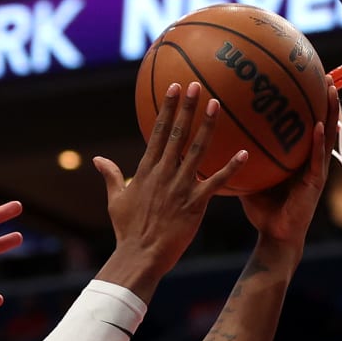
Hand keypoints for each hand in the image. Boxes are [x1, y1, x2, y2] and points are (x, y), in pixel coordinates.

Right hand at [94, 83, 245, 273]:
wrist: (140, 256)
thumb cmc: (127, 231)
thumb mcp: (116, 200)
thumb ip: (110, 176)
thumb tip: (97, 159)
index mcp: (146, 171)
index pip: (158, 133)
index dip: (167, 109)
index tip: (174, 88)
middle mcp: (164, 174)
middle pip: (178, 134)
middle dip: (187, 108)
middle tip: (196, 84)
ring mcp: (180, 187)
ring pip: (197, 151)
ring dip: (207, 127)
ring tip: (216, 104)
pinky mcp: (195, 204)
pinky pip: (216, 183)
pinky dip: (230, 168)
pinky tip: (244, 153)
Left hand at [239, 79, 338, 250]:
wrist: (275, 237)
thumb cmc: (263, 209)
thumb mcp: (251, 178)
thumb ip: (241, 158)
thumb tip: (217, 140)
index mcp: (298, 157)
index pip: (305, 125)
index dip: (307, 103)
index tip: (304, 78)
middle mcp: (310, 159)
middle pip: (322, 123)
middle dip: (325, 99)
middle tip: (324, 73)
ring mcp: (316, 169)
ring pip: (327, 135)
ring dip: (330, 112)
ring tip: (329, 89)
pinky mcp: (315, 183)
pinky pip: (317, 158)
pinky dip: (318, 141)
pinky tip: (318, 125)